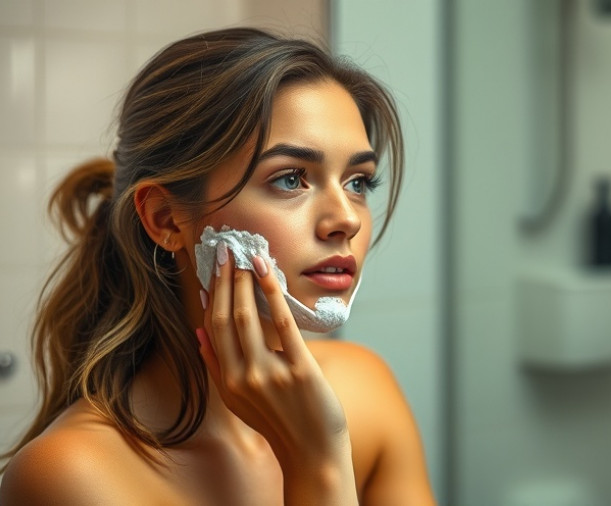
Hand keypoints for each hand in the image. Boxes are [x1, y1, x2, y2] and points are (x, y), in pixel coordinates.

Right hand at [196, 242, 357, 504]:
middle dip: (226, 281)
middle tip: (229, 250)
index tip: (214, 269)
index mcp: (225, 383)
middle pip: (226, 319)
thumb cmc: (281, 423)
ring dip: (246, 283)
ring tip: (247, 257)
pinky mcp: (299, 371)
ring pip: (248, 318)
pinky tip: (269, 272)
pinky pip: (283, 325)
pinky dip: (273, 295)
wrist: (312, 453)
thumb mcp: (239, 400)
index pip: (211, 328)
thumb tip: (199, 334)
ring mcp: (269, 375)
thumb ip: (217, 367)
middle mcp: (241, 378)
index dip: (213, 295)